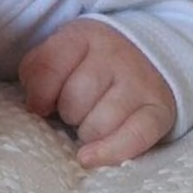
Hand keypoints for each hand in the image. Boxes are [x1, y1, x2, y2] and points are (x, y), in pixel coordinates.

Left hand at [18, 19, 175, 167]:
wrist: (146, 55)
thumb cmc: (90, 61)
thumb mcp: (61, 51)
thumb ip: (38, 70)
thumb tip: (34, 105)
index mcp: (83, 35)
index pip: (49, 66)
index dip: (38, 93)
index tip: (38, 106)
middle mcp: (114, 55)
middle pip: (74, 100)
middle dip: (66, 113)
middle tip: (72, 110)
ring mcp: (139, 82)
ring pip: (99, 123)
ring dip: (86, 133)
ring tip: (88, 123)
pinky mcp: (159, 110)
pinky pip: (134, 138)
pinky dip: (109, 152)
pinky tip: (88, 157)